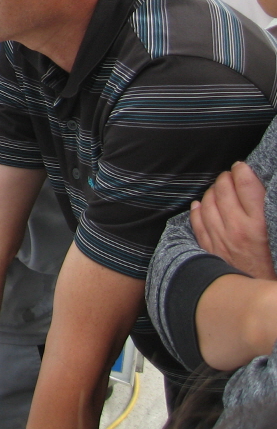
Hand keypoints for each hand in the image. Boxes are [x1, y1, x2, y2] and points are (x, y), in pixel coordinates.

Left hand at [191, 161, 275, 279]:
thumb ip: (271, 212)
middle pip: (223, 189)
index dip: (242, 171)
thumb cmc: (275, 266)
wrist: (262, 299)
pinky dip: (197, 210)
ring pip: (207, 202)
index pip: (246, 184)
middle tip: (231, 176)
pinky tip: (200, 205)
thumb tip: (260, 190)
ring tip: (220, 189)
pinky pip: (197, 222)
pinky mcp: (210, 249)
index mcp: (260, 224)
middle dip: (226, 178)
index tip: (243, 167)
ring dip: (212, 191)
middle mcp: (237, 228)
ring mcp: (220, 239)